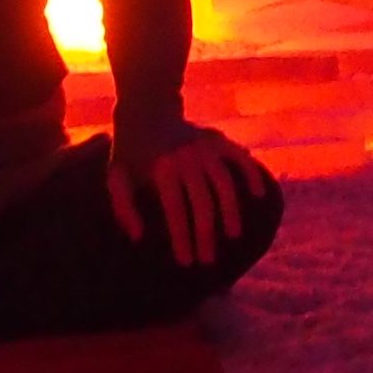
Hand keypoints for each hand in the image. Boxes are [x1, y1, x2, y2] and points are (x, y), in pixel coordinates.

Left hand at [107, 121, 269, 267]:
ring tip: (233, 235)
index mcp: (161, 169)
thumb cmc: (129, 152)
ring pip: (224, 184)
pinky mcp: (217, 139)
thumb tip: (139, 237)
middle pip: (202, 203)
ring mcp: (204, 147)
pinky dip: (251, 174)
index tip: (186, 262)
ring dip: (230, 212)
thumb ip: (123, 208)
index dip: (182, 239)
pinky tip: (257, 196)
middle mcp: (185, 158)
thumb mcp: (116, 177)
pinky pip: (239, 158)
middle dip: (206, 235)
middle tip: (208, 260)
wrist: (145, 110)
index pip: (176, 212)